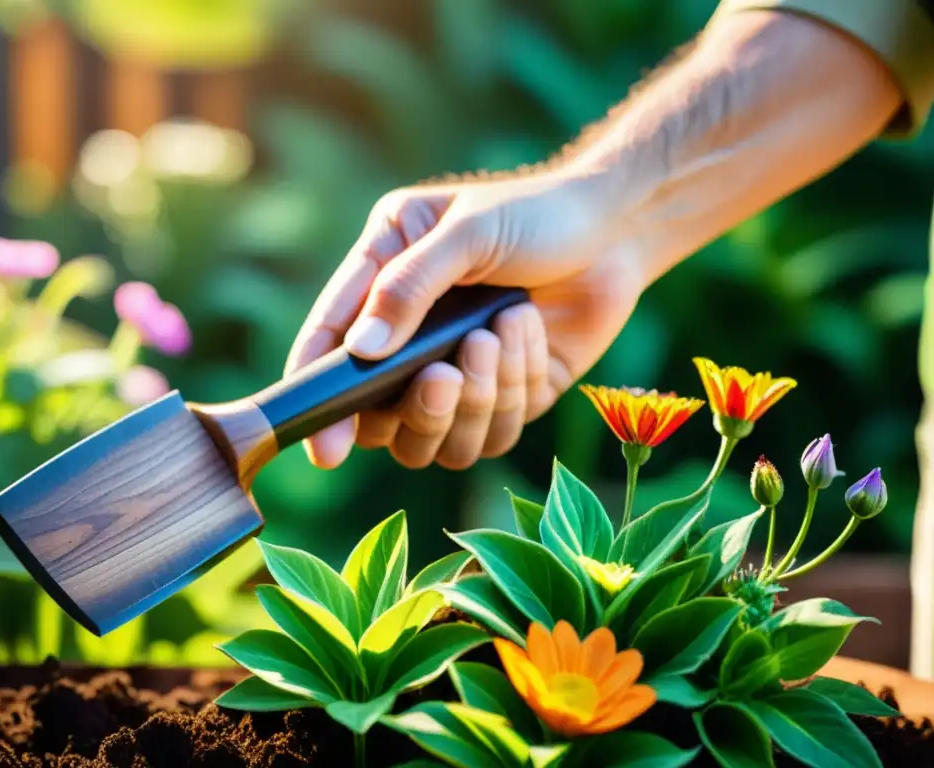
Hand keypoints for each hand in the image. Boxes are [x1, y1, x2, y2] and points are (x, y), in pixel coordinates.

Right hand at [285, 167, 647, 469]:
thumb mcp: (467, 232)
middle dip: (419, 407)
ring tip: (498, 334)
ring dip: (474, 395)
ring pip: (440, 438)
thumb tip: (359, 353)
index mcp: (383, 278)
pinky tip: (528, 330)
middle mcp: (412, 334)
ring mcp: (460, 372)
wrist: (618, 229)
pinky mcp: (507, 397)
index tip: (326, 447)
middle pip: (383, 419)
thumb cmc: (537, 212)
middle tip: (446, 374)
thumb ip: (408, 287)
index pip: (331, 346)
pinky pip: (495, 432)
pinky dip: (514, 388)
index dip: (319, 396)